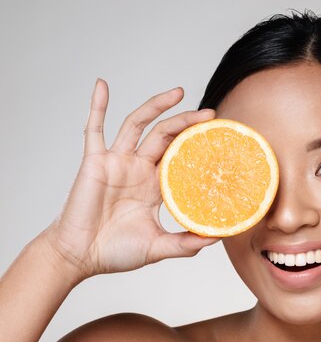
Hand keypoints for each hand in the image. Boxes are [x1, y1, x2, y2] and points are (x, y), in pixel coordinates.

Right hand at [45, 79, 219, 279]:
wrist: (80, 257)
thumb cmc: (116, 252)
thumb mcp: (158, 247)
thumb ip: (186, 244)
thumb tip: (217, 238)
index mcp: (154, 186)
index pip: (181, 156)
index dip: (197, 146)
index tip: (220, 138)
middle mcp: (138, 169)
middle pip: (166, 135)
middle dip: (186, 122)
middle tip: (210, 114)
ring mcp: (117, 162)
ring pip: (138, 125)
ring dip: (156, 106)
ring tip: (178, 92)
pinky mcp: (94, 161)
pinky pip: (94, 128)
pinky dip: (98, 106)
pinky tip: (102, 85)